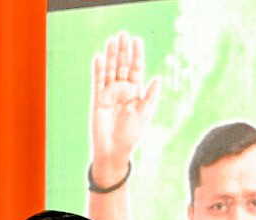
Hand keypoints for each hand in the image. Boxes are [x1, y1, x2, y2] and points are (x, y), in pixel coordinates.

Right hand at [90, 32, 159, 186]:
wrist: (114, 150)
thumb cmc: (131, 135)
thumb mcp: (144, 114)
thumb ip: (150, 96)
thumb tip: (158, 77)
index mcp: (136, 92)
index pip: (136, 69)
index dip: (136, 55)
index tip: (137, 40)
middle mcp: (122, 91)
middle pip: (122, 66)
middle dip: (122, 51)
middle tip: (123, 34)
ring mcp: (109, 94)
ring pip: (110, 71)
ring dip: (110, 56)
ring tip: (111, 40)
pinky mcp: (98, 100)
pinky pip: (98, 82)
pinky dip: (98, 70)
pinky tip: (98, 58)